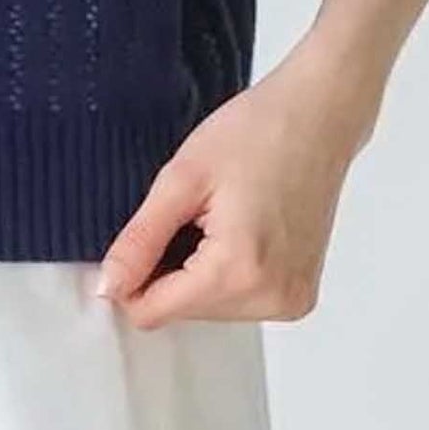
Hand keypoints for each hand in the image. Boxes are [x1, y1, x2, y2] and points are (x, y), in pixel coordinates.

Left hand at [91, 38, 381, 328]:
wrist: (319, 116)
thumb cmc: (257, 131)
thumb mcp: (182, 179)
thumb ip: (141, 240)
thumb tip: (108, 287)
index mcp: (240, 273)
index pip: (154, 313)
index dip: (128, 278)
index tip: (134, 237)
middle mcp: (273, 299)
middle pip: (183, 313)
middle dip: (167, 270)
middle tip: (186, 212)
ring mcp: (292, 301)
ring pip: (210, 309)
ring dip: (195, 271)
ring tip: (215, 216)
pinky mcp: (300, 294)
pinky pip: (239, 301)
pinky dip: (223, 272)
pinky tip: (234, 229)